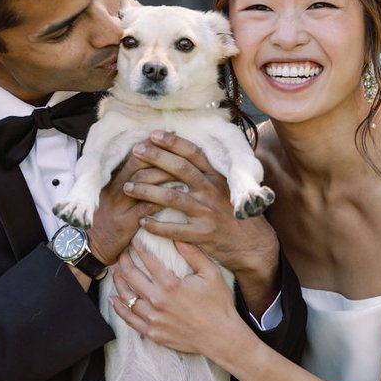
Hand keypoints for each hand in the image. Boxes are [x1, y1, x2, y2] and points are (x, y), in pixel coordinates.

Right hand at [84, 147, 175, 265]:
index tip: (169, 140)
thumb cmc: (106, 218)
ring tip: (186, 169)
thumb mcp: (111, 195)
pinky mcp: (126, 222)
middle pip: (139, 164)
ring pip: (145, 181)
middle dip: (161, 156)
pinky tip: (180, 191)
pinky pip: (148, 206)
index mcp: (112, 180)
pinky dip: (165, 197)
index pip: (132, 156)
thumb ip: (126, 179)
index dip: (151, 146)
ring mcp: (120, 205)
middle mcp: (114, 189)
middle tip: (182, 152)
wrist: (91, 245)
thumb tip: (146, 162)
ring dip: (167, 173)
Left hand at [109, 241, 244, 362]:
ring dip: (118, 282)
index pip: (148, 260)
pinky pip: (130, 319)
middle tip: (121, 253)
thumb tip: (177, 237)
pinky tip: (113, 300)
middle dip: (123, 261)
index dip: (139, 247)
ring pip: (126, 297)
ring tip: (115, 272)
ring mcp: (153, 319)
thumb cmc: (218, 304)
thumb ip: (193, 254)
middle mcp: (157, 301)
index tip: (134, 240)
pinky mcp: (152, 333)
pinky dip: (119, 308)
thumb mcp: (211, 274)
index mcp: (171, 285)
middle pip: (131, 276)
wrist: (220, 337)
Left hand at [121, 131, 280, 311]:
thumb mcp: (227, 189)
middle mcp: (212, 191)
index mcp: (217, 177)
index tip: (153, 134)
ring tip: (127, 188)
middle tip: (135, 152)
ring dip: (146, 191)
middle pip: (180, 169)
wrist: (253, 245)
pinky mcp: (203, 234)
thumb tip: (185, 155)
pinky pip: (173, 229)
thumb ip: (208, 174)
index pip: (194, 153)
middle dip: (156, 158)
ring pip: (172, 197)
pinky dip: (155, 225)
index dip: (174, 142)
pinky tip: (141, 221)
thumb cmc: (234, 215)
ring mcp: (207, 212)